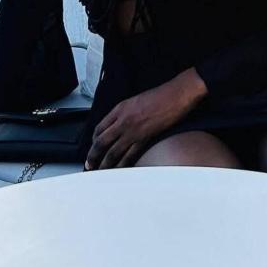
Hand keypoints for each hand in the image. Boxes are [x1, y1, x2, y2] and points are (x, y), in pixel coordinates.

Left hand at [85, 69, 206, 170]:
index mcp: (120, 108)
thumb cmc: (161, 95)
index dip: (94, 141)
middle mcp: (123, 120)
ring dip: (105, 164)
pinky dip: (122, 164)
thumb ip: (124, 112)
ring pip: (112, 152)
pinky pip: (129, 155)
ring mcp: (133, 130)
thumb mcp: (136, 99)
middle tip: (90, 164)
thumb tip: (118, 124)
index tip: (93, 147)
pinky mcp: (144, 138)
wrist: (176, 95)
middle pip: (101, 142)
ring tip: (100, 171)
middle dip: (93, 156)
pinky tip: (119, 170)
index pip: (99, 128)